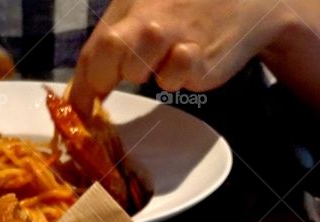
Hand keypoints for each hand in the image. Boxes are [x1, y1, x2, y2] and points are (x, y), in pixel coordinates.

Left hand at [70, 0, 280, 113]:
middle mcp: (147, 13)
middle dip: (107, 78)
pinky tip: (188, 60)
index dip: (81, 87)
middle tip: (116, 85)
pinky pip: (171, 78)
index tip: (77, 113)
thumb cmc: (186, 10)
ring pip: (137, 69)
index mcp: (129, 3)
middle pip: (108, 51)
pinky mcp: (196, 55)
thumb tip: (82, 92)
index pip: (93, 49)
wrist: (242, 1)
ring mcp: (172, 33)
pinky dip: (174, 78)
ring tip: (164, 58)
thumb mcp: (144, 10)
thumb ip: (113, 42)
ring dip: (145, 73)